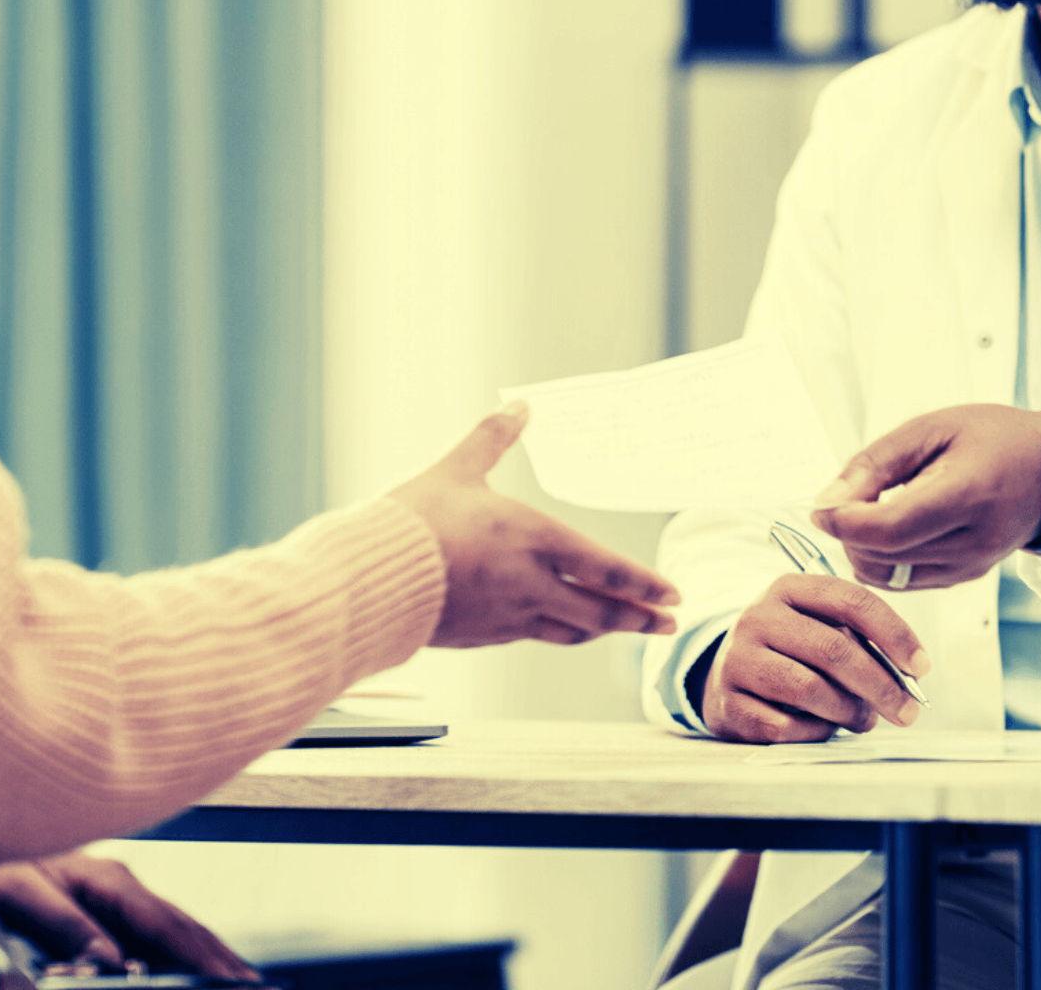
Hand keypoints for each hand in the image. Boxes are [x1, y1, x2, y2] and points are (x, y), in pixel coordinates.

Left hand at [0, 851, 256, 980]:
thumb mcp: (16, 890)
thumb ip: (65, 924)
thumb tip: (110, 958)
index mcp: (106, 878)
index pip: (166, 923)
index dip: (200, 954)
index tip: (228, 977)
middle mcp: (120, 886)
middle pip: (183, 925)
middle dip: (220, 956)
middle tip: (253, 983)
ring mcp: (117, 896)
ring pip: (174, 928)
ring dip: (208, 953)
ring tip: (237, 976)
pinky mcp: (106, 907)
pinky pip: (155, 932)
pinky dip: (182, 949)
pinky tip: (193, 963)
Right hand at [389, 404, 679, 646]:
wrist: (368, 582)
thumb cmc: (411, 523)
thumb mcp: (455, 470)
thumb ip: (493, 438)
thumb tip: (520, 404)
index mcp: (534, 540)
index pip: (607, 569)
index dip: (644, 584)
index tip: (672, 593)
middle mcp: (532, 584)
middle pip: (602, 610)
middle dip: (641, 617)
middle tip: (669, 621)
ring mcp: (510, 617)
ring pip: (573, 630)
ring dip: (606, 629)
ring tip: (626, 627)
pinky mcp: (486, 636)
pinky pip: (537, 636)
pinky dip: (562, 632)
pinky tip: (565, 627)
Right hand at [701, 574, 927, 742]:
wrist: (726, 678)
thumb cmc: (790, 653)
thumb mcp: (817, 628)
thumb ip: (858, 642)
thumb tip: (906, 678)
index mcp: (788, 588)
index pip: (851, 600)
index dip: (894, 634)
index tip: (921, 667)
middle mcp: (758, 617)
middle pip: (833, 649)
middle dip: (880, 685)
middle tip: (907, 711)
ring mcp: (738, 660)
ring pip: (809, 689)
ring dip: (849, 711)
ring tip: (863, 720)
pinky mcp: (728, 702)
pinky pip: (785, 726)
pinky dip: (814, 732)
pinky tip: (822, 728)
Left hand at [810, 405, 1040, 589]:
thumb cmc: (994, 437)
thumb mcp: (930, 428)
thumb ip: (875, 464)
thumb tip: (829, 502)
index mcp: (968, 494)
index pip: (890, 529)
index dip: (844, 523)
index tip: (822, 507)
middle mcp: (974, 540)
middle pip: (883, 558)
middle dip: (848, 534)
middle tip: (844, 502)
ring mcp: (973, 565)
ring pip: (888, 578)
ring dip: (863, 551)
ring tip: (868, 513)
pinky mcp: (967, 577)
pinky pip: (906, 582)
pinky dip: (884, 561)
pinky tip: (889, 529)